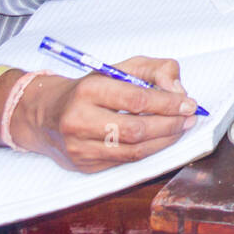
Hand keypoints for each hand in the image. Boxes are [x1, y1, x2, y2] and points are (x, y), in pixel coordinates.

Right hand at [13, 56, 195, 172]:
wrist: (45, 114)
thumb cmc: (88, 88)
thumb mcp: (118, 67)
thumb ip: (153, 70)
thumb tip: (177, 90)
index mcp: (88, 90)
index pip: (136, 99)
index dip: (168, 103)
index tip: (189, 103)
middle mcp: (79, 120)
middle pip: (136, 129)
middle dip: (170, 125)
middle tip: (189, 118)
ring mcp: (79, 147)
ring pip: (133, 151)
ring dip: (164, 142)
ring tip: (180, 129)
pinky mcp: (84, 166)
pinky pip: (125, 162)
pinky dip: (148, 152)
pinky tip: (160, 141)